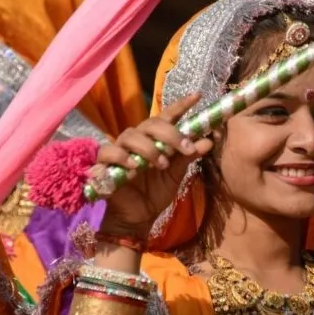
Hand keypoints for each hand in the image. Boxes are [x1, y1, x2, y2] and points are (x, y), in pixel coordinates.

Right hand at [96, 93, 210, 236]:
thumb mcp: (176, 175)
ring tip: (161, 164)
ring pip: (131, 135)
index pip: (167, 117)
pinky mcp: (105, 163)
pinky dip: (122, 158)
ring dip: (149, 148)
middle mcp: (138, 139)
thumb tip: (208, 141)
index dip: (181, 105)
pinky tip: (134, 168)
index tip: (198, 97)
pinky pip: (109, 152)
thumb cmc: (155, 193)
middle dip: (170, 133)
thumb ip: (188, 156)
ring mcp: (121, 149)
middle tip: (185, 148)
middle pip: (151, 123)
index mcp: (156, 139)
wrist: (138, 217)